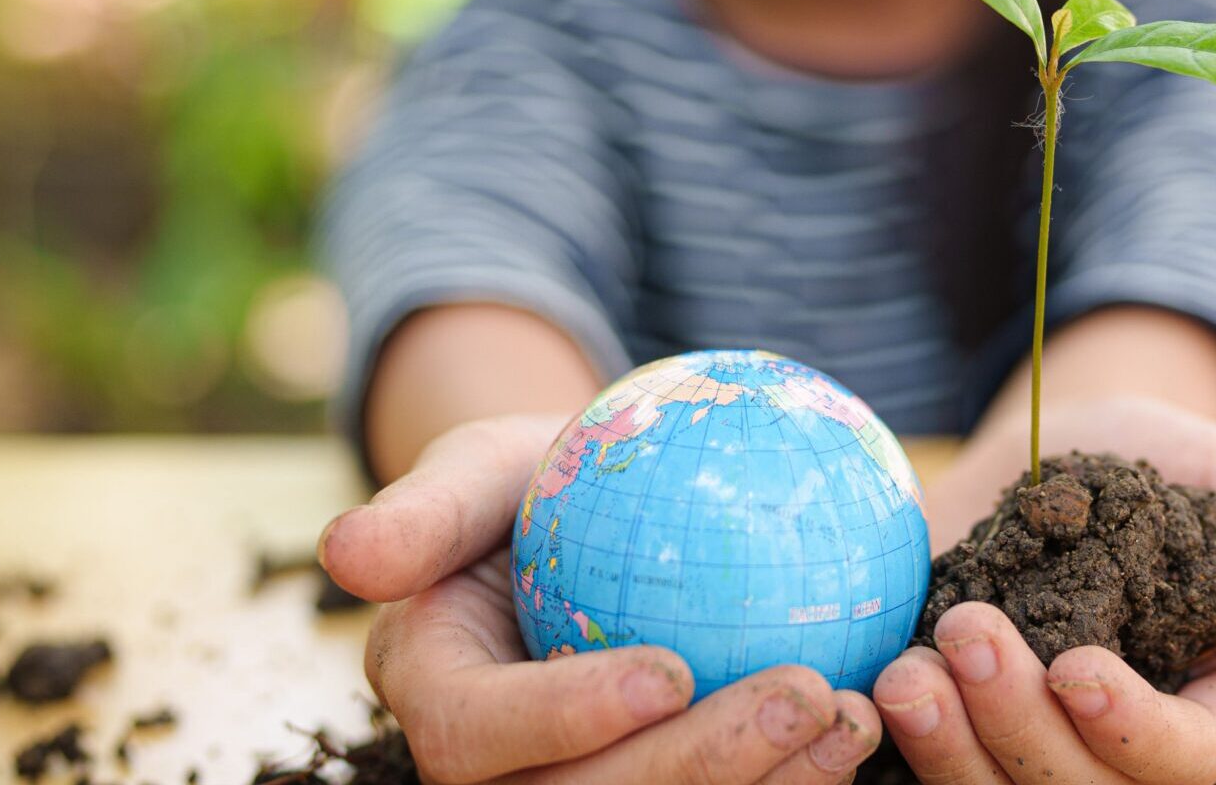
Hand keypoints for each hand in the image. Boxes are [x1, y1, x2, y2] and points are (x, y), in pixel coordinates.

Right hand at [318, 414, 884, 783]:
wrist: (605, 520)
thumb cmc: (540, 475)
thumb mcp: (481, 462)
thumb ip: (427, 508)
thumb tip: (345, 554)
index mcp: (435, 691)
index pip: (473, 732)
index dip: (564, 717)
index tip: (668, 668)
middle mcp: (497, 768)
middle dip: (698, 767)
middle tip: (805, 694)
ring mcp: (581, 784)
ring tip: (854, 715)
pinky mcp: (661, 781)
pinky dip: (798, 780)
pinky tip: (870, 724)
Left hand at [874, 396, 1215, 783]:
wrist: (1068, 443)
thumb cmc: (1174, 463)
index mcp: (1215, 705)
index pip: (1185, 755)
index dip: (1130, 728)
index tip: (1075, 666)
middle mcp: (1126, 743)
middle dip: (1019, 725)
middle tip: (968, 630)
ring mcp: (1042, 740)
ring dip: (949, 750)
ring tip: (906, 676)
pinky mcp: (969, 723)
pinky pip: (936, 766)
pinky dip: (903, 742)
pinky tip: (877, 685)